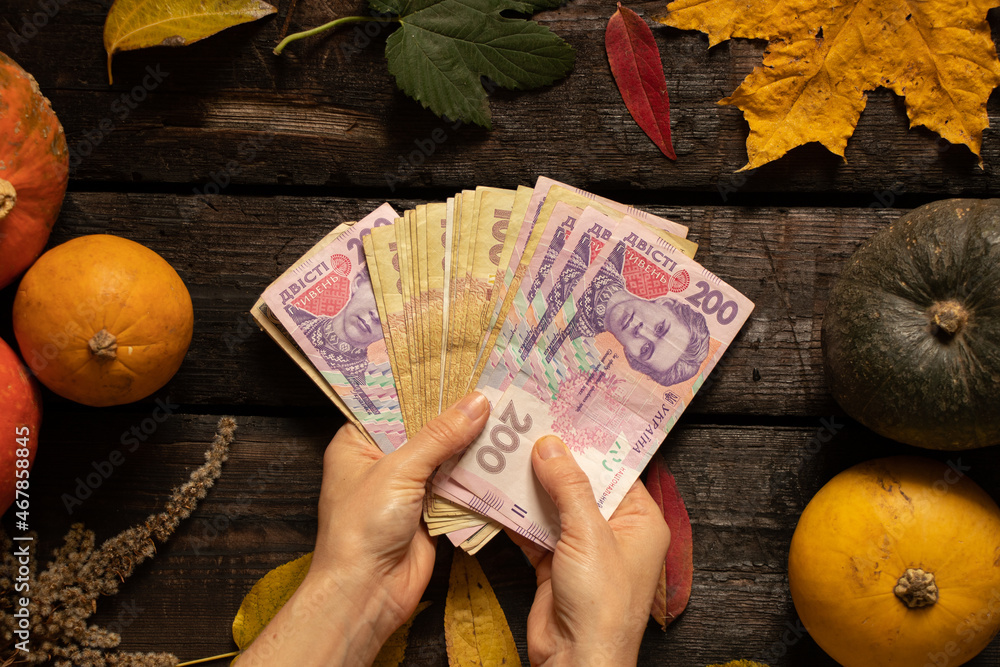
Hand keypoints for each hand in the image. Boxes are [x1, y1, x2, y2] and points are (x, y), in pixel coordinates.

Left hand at [238, 391, 489, 666]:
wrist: (366, 594)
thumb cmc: (360, 529)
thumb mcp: (398, 471)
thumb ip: (440, 436)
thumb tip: (478, 402)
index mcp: (357, 443)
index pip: (393, 403)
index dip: (424, 385)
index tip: (460, 364)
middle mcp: (381, 461)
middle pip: (424, 428)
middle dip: (456, 414)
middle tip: (492, 385)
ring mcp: (407, 486)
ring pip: (444, 456)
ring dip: (471, 443)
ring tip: (506, 412)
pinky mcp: (429, 510)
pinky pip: (457, 484)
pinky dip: (477, 473)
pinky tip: (503, 454)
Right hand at [512, 436, 669, 666]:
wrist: (577, 661)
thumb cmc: (602, 603)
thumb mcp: (589, 534)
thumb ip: (569, 486)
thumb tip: (550, 446)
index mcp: (639, 521)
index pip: (615, 471)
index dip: (590, 444)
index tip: (564, 414)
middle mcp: (614, 532)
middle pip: (581, 485)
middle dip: (554, 461)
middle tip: (528, 426)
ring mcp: (583, 549)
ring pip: (555, 506)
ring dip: (531, 486)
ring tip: (506, 451)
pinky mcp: (555, 564)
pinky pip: (535, 530)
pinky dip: (516, 514)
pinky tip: (496, 492)